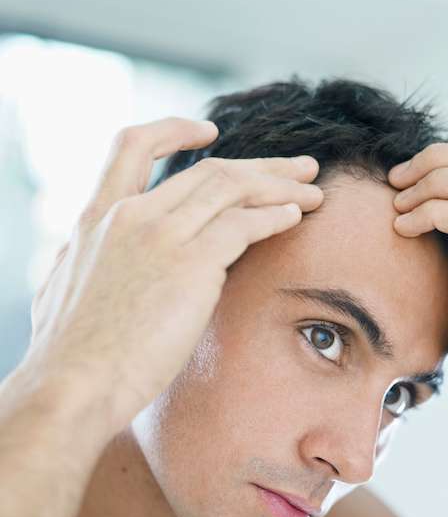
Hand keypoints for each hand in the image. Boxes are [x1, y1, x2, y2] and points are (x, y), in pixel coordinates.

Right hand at [23, 117, 322, 436]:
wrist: (71, 385)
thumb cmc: (68, 356)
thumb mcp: (63, 291)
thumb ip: (87, 263)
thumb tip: (98, 262)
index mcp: (95, 218)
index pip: (132, 146)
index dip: (174, 130)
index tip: (210, 131)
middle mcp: (129, 215)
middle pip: (208, 170)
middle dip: (259, 167)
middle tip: (296, 168)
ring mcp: (159, 235)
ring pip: (232, 188)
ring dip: (279, 186)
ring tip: (313, 190)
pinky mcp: (189, 265)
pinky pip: (244, 225)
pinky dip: (276, 216)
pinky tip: (297, 217)